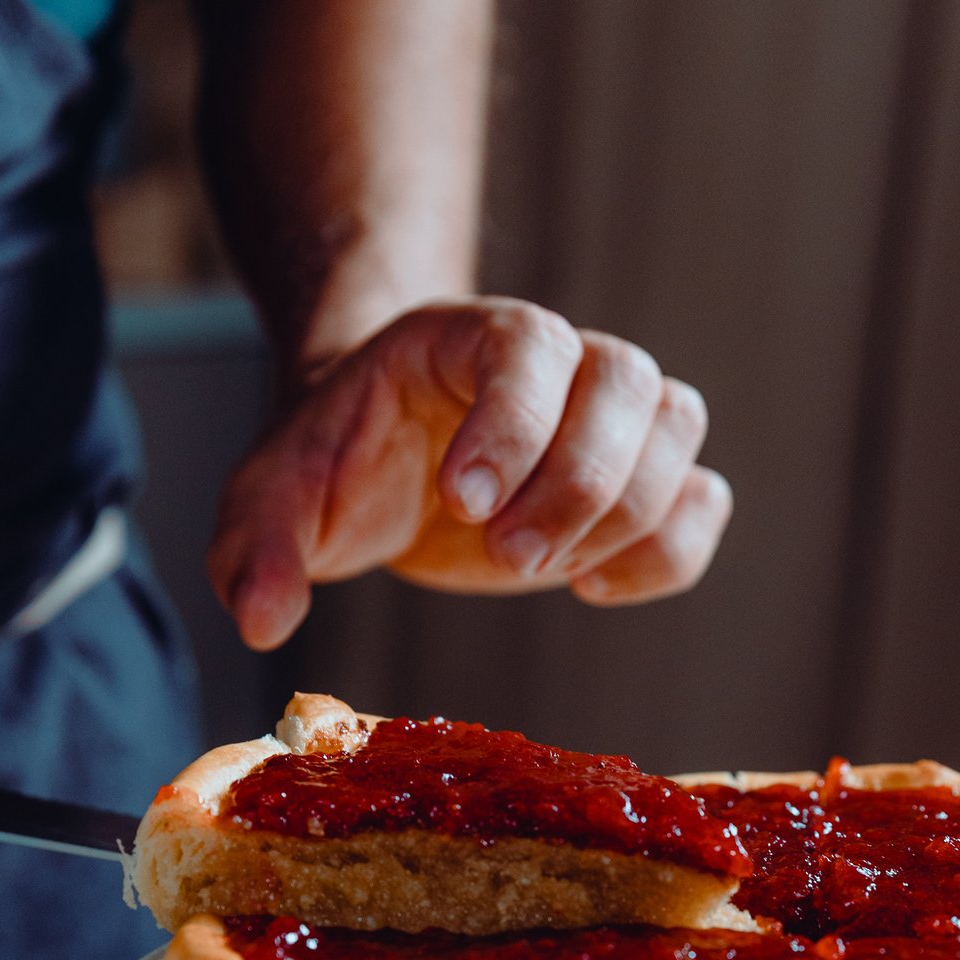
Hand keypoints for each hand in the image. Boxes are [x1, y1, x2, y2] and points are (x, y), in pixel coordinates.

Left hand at [210, 299, 731, 649]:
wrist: (385, 450)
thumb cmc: (336, 458)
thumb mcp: (273, 496)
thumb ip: (257, 549)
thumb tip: (261, 620)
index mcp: (465, 338)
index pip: (528, 345)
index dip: (514, 421)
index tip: (464, 501)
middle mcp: (557, 361)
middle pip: (626, 382)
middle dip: (578, 482)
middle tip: (509, 557)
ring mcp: (607, 417)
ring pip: (678, 428)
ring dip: (628, 514)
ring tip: (550, 571)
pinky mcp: (635, 481)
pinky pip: (702, 501)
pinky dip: (669, 551)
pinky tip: (592, 586)